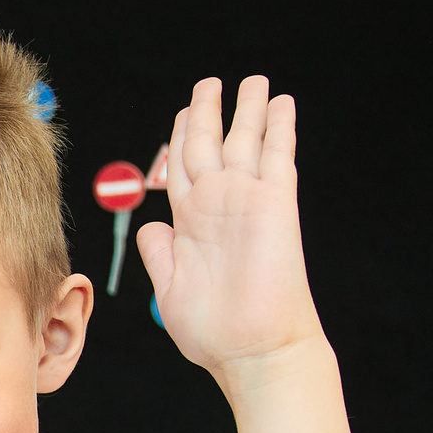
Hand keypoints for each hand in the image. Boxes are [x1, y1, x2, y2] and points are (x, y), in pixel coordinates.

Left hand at [138, 76, 322, 382]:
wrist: (252, 351)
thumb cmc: (213, 331)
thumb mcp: (170, 288)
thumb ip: (160, 253)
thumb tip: (151, 224)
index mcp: (190, 222)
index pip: (182, 167)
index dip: (181, 138)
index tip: (184, 113)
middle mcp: (219, 205)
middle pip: (210, 145)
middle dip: (208, 112)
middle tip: (210, 84)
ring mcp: (248, 201)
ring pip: (246, 142)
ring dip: (249, 110)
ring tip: (253, 82)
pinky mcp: (276, 205)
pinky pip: (279, 156)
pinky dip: (279, 128)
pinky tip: (281, 103)